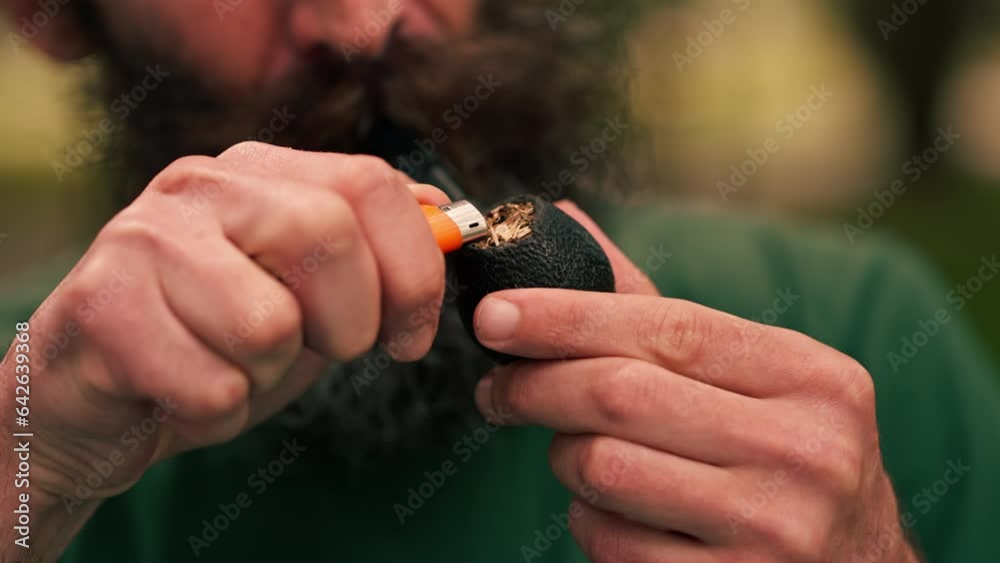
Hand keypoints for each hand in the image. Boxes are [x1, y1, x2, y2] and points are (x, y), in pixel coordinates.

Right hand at [3, 142, 449, 511]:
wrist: (99, 395)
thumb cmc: (217, 340)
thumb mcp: (309, 292)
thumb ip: (373, 251)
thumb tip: (447, 218)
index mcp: (261, 170)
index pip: (372, 182)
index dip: (415, 269)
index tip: (412, 335)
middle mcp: (201, 185)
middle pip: (325, 237)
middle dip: (348, 324)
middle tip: (319, 351)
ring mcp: (143, 237)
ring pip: (268, 324)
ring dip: (267, 373)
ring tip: (228, 362)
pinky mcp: (99, 305)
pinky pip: (213, 387)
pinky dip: (215, 410)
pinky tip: (180, 387)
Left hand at [471, 203, 918, 561]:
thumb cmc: (780, 454)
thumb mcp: (751, 378)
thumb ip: (656, 309)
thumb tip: (566, 220)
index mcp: (812, 377)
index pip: (666, 327)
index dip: (565, 316)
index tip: (496, 315)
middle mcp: (805, 450)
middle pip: (620, 395)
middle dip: (535, 386)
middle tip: (497, 388)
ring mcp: (772, 528)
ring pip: (601, 468)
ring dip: (565, 454)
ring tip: (576, 450)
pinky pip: (607, 540)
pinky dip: (587, 517)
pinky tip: (612, 510)